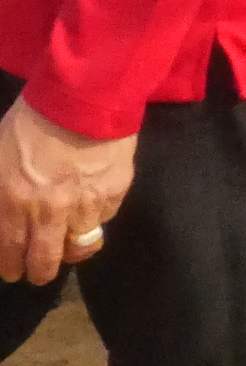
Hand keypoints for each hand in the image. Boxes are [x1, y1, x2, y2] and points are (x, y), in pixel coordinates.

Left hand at [0, 98, 133, 286]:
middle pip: (45, 262)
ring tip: (69, 241)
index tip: (12, 270)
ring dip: (72, 246)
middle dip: (40, 271)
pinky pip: (105, 218)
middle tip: (39, 270)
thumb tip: (3, 215)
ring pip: (80, 246)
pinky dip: (96, 217)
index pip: (9, 253)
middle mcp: (48, 212)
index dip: (11, 267)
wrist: (84, 94)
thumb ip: (0, 193)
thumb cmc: (30, 121)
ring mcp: (85, 204)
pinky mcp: (115, 191)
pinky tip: (91, 205)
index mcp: (12, 203)